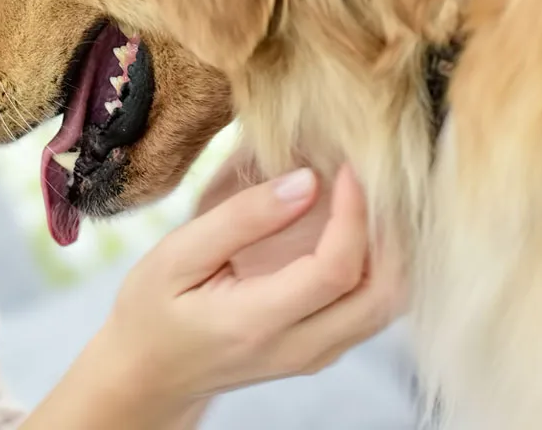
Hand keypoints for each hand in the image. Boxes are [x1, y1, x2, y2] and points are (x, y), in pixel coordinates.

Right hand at [83, 165, 401, 428]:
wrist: (150, 373)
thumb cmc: (153, 310)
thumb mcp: (177, 255)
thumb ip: (241, 219)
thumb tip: (306, 181)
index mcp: (257, 324)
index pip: (336, 271)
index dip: (354, 215)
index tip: (346, 168)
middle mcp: (299, 349)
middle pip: (383, 295)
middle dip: (390, 232)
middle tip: (369, 180)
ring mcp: (316, 356)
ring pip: (388, 305)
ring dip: (391, 249)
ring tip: (366, 198)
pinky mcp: (323, 350)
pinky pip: (372, 308)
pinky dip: (379, 265)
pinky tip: (355, 227)